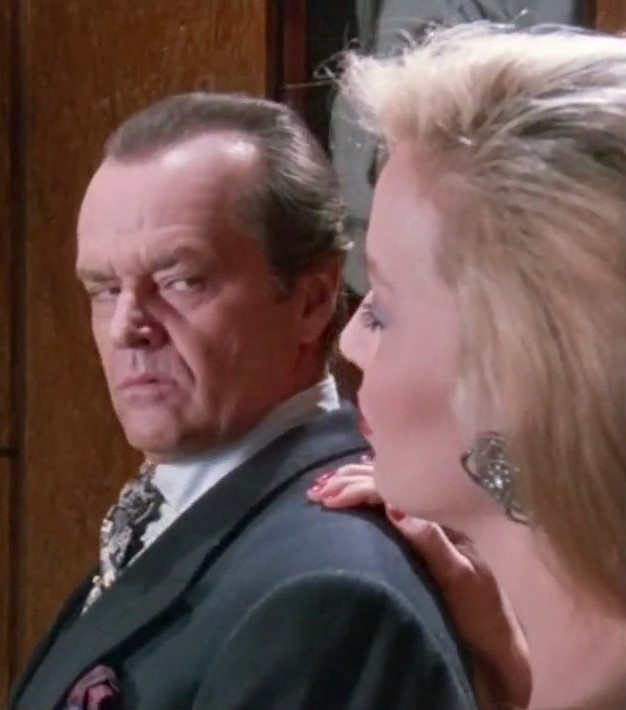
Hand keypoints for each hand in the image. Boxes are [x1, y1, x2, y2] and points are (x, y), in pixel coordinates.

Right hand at [307, 464, 531, 709]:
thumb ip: (431, 541)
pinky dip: (364, 491)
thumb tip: (394, 507)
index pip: (395, 488)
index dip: (360, 488)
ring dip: (352, 482)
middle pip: (388, 480)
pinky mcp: (422, 534)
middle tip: (316, 492)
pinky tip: (348, 488)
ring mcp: (429, 520)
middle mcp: (436, 510)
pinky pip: (388, 499)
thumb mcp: (459, 579)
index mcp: (445, 514)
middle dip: (349, 481)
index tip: (329, 499)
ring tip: (322, 486)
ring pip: (386, 484)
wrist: (497, 642)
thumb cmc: (480, 613)